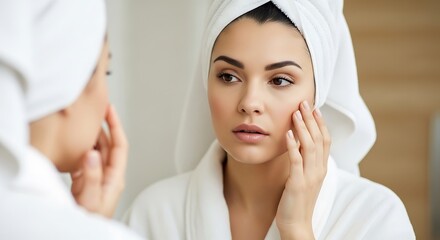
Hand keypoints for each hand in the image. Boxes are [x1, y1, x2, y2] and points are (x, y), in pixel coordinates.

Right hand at [70, 105, 128, 217]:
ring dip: (92, 136)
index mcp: (115, 177)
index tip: (110, 109)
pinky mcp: (86, 181)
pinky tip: (76, 142)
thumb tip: (92, 153)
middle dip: (104, 126)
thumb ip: (92, 176)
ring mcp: (97, 177)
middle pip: (109, 145)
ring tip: (86, 121)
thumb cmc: (91, 220)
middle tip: (96, 109)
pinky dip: (82, 148)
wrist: (83, 231)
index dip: (116, 126)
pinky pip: (85, 159)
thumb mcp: (92, 198)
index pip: (120, 145)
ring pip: (97, 150)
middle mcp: (109, 175)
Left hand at [275, 101, 330, 239]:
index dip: (320, 123)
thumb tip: (300, 143)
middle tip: (305, 103)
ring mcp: (310, 177)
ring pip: (310, 146)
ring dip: (303, 128)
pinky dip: (293, 145)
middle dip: (312, 119)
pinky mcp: (298, 183)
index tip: (314, 108)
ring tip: (296, 113)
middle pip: (319, 139)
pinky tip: (288, 133)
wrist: (297, 224)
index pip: (325, 140)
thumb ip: (306, 162)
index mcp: (321, 168)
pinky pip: (296, 161)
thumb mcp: (305, 178)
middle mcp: (319, 170)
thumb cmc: (298, 201)